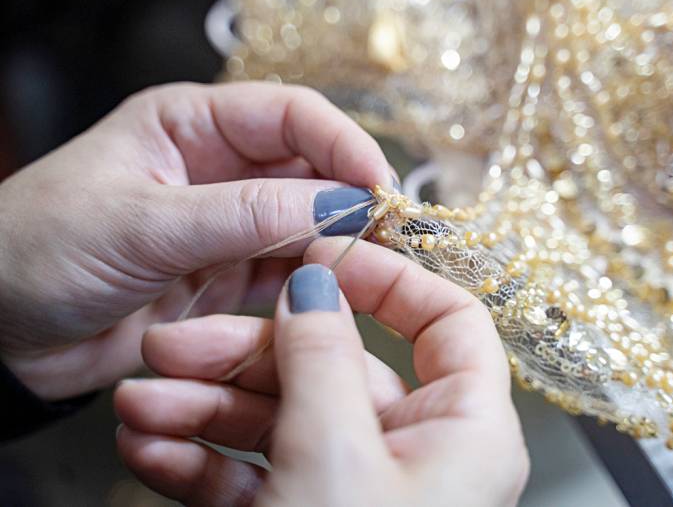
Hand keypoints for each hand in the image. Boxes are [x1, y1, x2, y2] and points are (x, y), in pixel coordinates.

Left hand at [0, 82, 393, 399]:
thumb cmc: (36, 252)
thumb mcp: (142, 224)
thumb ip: (245, 214)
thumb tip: (342, 202)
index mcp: (189, 123)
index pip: (290, 115)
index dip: (343, 145)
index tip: (379, 187)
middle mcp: (216, 167)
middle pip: (308, 170)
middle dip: (350, 199)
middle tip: (391, 237)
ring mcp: (224, 225)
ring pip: (304, 225)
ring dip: (337, 246)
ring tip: (372, 271)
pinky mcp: (224, 277)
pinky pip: (285, 273)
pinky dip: (311, 284)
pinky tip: (333, 297)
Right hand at [114, 239, 528, 506]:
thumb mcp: (336, 454)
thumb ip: (325, 356)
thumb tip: (317, 280)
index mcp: (466, 431)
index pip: (448, 322)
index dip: (389, 278)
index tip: (322, 253)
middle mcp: (418, 455)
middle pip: (338, 368)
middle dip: (249, 354)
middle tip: (177, 342)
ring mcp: (357, 490)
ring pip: (285, 420)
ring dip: (208, 409)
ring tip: (141, 403)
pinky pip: (259, 475)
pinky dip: (206, 462)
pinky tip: (151, 450)